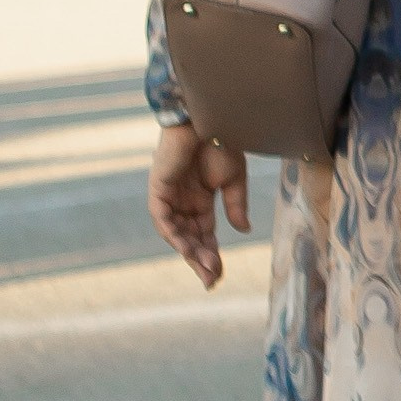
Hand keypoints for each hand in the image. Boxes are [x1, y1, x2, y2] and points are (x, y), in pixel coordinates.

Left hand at [148, 120, 249, 285]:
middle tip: (211, 281)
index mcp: (200, 199)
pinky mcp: (158, 188)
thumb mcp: (233, 181)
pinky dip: (174, 234)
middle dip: (200, 260)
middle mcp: (183, 201)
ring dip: (189, 251)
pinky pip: (163, 218)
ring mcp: (169, 195)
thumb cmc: (223, 143)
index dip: (211, 254)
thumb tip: (242, 231)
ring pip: (176, 232)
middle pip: (189, 238)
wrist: (210, 120)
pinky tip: (188, 249)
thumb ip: (235, 207)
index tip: (219, 275)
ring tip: (204, 267)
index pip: (204, 234)